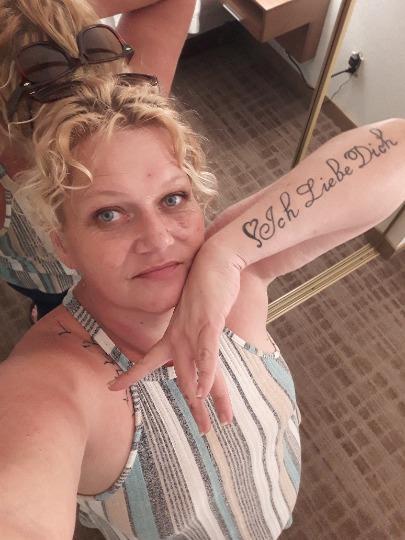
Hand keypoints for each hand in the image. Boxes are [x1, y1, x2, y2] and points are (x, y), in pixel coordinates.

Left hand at [109, 241, 244, 432]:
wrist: (215, 261)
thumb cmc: (205, 287)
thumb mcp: (194, 311)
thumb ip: (191, 329)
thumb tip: (189, 341)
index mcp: (174, 334)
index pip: (150, 360)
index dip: (132, 374)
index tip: (112, 387)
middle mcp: (180, 336)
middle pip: (182, 378)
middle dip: (193, 406)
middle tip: (201, 430)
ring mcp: (194, 330)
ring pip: (194, 370)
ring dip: (199, 398)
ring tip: (205, 423)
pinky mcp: (209, 322)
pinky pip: (207, 352)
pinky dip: (205, 372)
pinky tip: (205, 390)